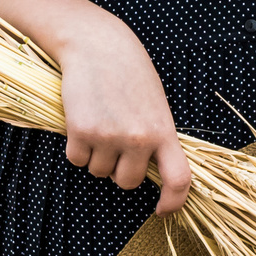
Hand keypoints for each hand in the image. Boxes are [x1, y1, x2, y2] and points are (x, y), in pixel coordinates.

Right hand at [58, 13, 192, 214]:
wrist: (98, 44)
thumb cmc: (128, 72)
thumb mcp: (154, 104)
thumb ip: (155, 137)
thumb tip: (151, 170)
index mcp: (164, 130)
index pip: (179, 178)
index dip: (174, 202)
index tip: (163, 211)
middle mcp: (139, 138)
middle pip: (128, 182)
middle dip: (119, 171)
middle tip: (116, 143)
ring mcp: (110, 136)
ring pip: (99, 172)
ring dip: (96, 156)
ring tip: (100, 122)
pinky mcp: (82, 131)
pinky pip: (76, 160)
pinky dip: (76, 147)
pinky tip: (82, 120)